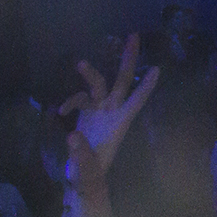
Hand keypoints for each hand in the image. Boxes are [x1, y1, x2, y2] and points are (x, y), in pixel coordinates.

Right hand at [59, 32, 159, 192]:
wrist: (80, 180)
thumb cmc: (89, 176)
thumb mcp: (86, 170)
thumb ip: (80, 154)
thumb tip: (73, 136)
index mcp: (120, 125)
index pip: (136, 102)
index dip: (145, 87)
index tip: (157, 69)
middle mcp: (112, 114)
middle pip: (122, 82)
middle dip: (128, 60)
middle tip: (134, 36)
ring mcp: (99, 112)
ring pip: (98, 85)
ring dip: (90, 73)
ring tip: (80, 63)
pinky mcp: (86, 114)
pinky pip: (80, 98)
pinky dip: (70, 101)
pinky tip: (59, 112)